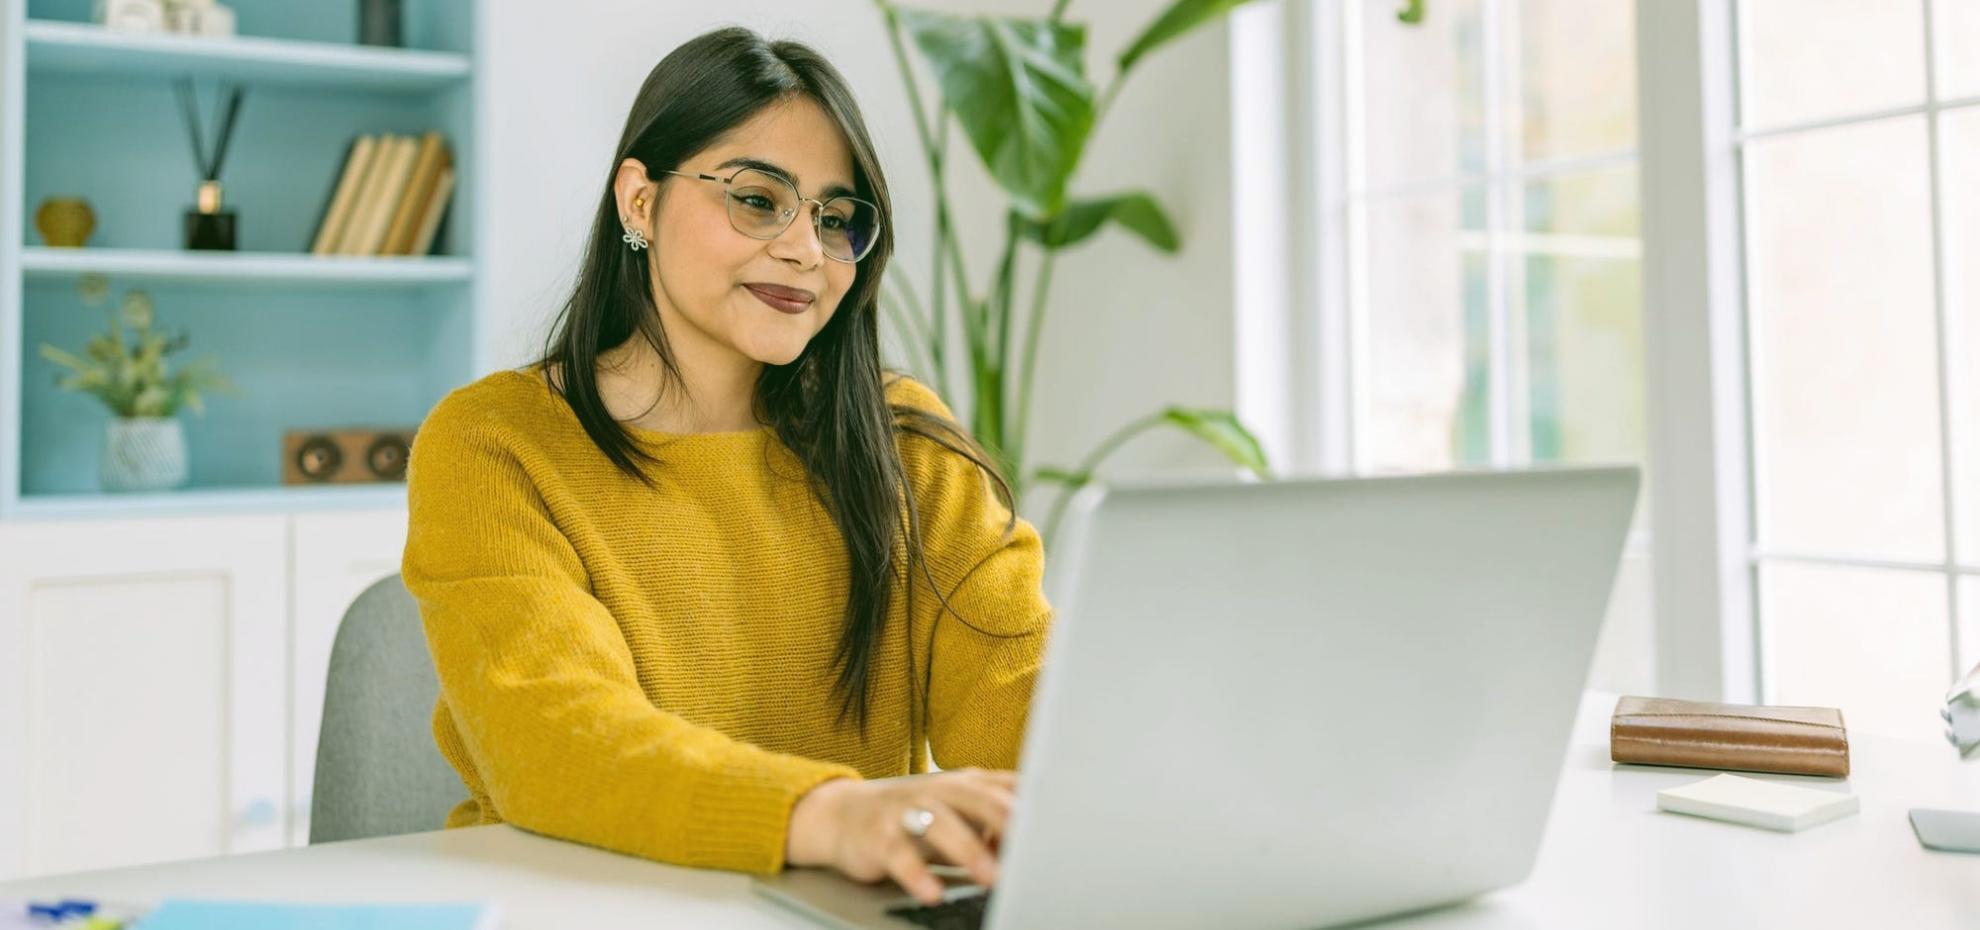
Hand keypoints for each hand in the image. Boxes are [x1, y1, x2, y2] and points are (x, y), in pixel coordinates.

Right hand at [785, 768, 1017, 905]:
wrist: (844, 815)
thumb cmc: (914, 817)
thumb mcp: (960, 816)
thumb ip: (996, 827)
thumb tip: (1037, 848)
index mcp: (965, 783)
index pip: (1006, 787)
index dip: (1032, 805)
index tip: (1057, 826)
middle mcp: (938, 789)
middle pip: (977, 798)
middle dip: (1006, 821)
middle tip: (1031, 848)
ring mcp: (907, 809)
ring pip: (939, 823)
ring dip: (968, 849)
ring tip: (990, 877)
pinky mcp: (879, 836)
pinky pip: (899, 855)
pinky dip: (917, 874)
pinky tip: (932, 892)